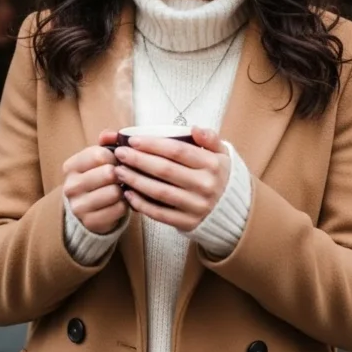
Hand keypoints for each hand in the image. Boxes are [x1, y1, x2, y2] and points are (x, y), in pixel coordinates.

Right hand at [63, 130, 128, 235]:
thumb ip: (106, 143)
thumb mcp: (98, 158)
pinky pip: (120, 209)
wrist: (87, 209)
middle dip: (121, 173)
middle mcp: (70, 186)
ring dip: (124, 190)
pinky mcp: (91, 222)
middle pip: (108, 173)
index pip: (99, 155)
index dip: (116, 156)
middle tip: (124, 175)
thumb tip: (112, 134)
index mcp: (71, 166)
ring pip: (115, 192)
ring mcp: (79, 206)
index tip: (118, 160)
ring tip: (122, 188)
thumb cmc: (97, 177)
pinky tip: (122, 202)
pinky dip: (126, 204)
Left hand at [114, 126, 229, 231]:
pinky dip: (142, 204)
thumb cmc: (219, 175)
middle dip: (138, 160)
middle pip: (165, 170)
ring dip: (135, 181)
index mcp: (212, 164)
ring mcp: (196, 206)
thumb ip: (210, 138)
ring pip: (159, 192)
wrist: (233, 211)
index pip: (178, 151)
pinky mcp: (188, 223)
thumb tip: (194, 129)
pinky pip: (160, 214)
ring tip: (119, 171)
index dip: (153, 145)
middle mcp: (205, 185)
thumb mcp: (222, 153)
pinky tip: (129, 194)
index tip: (133, 140)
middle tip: (120, 154)